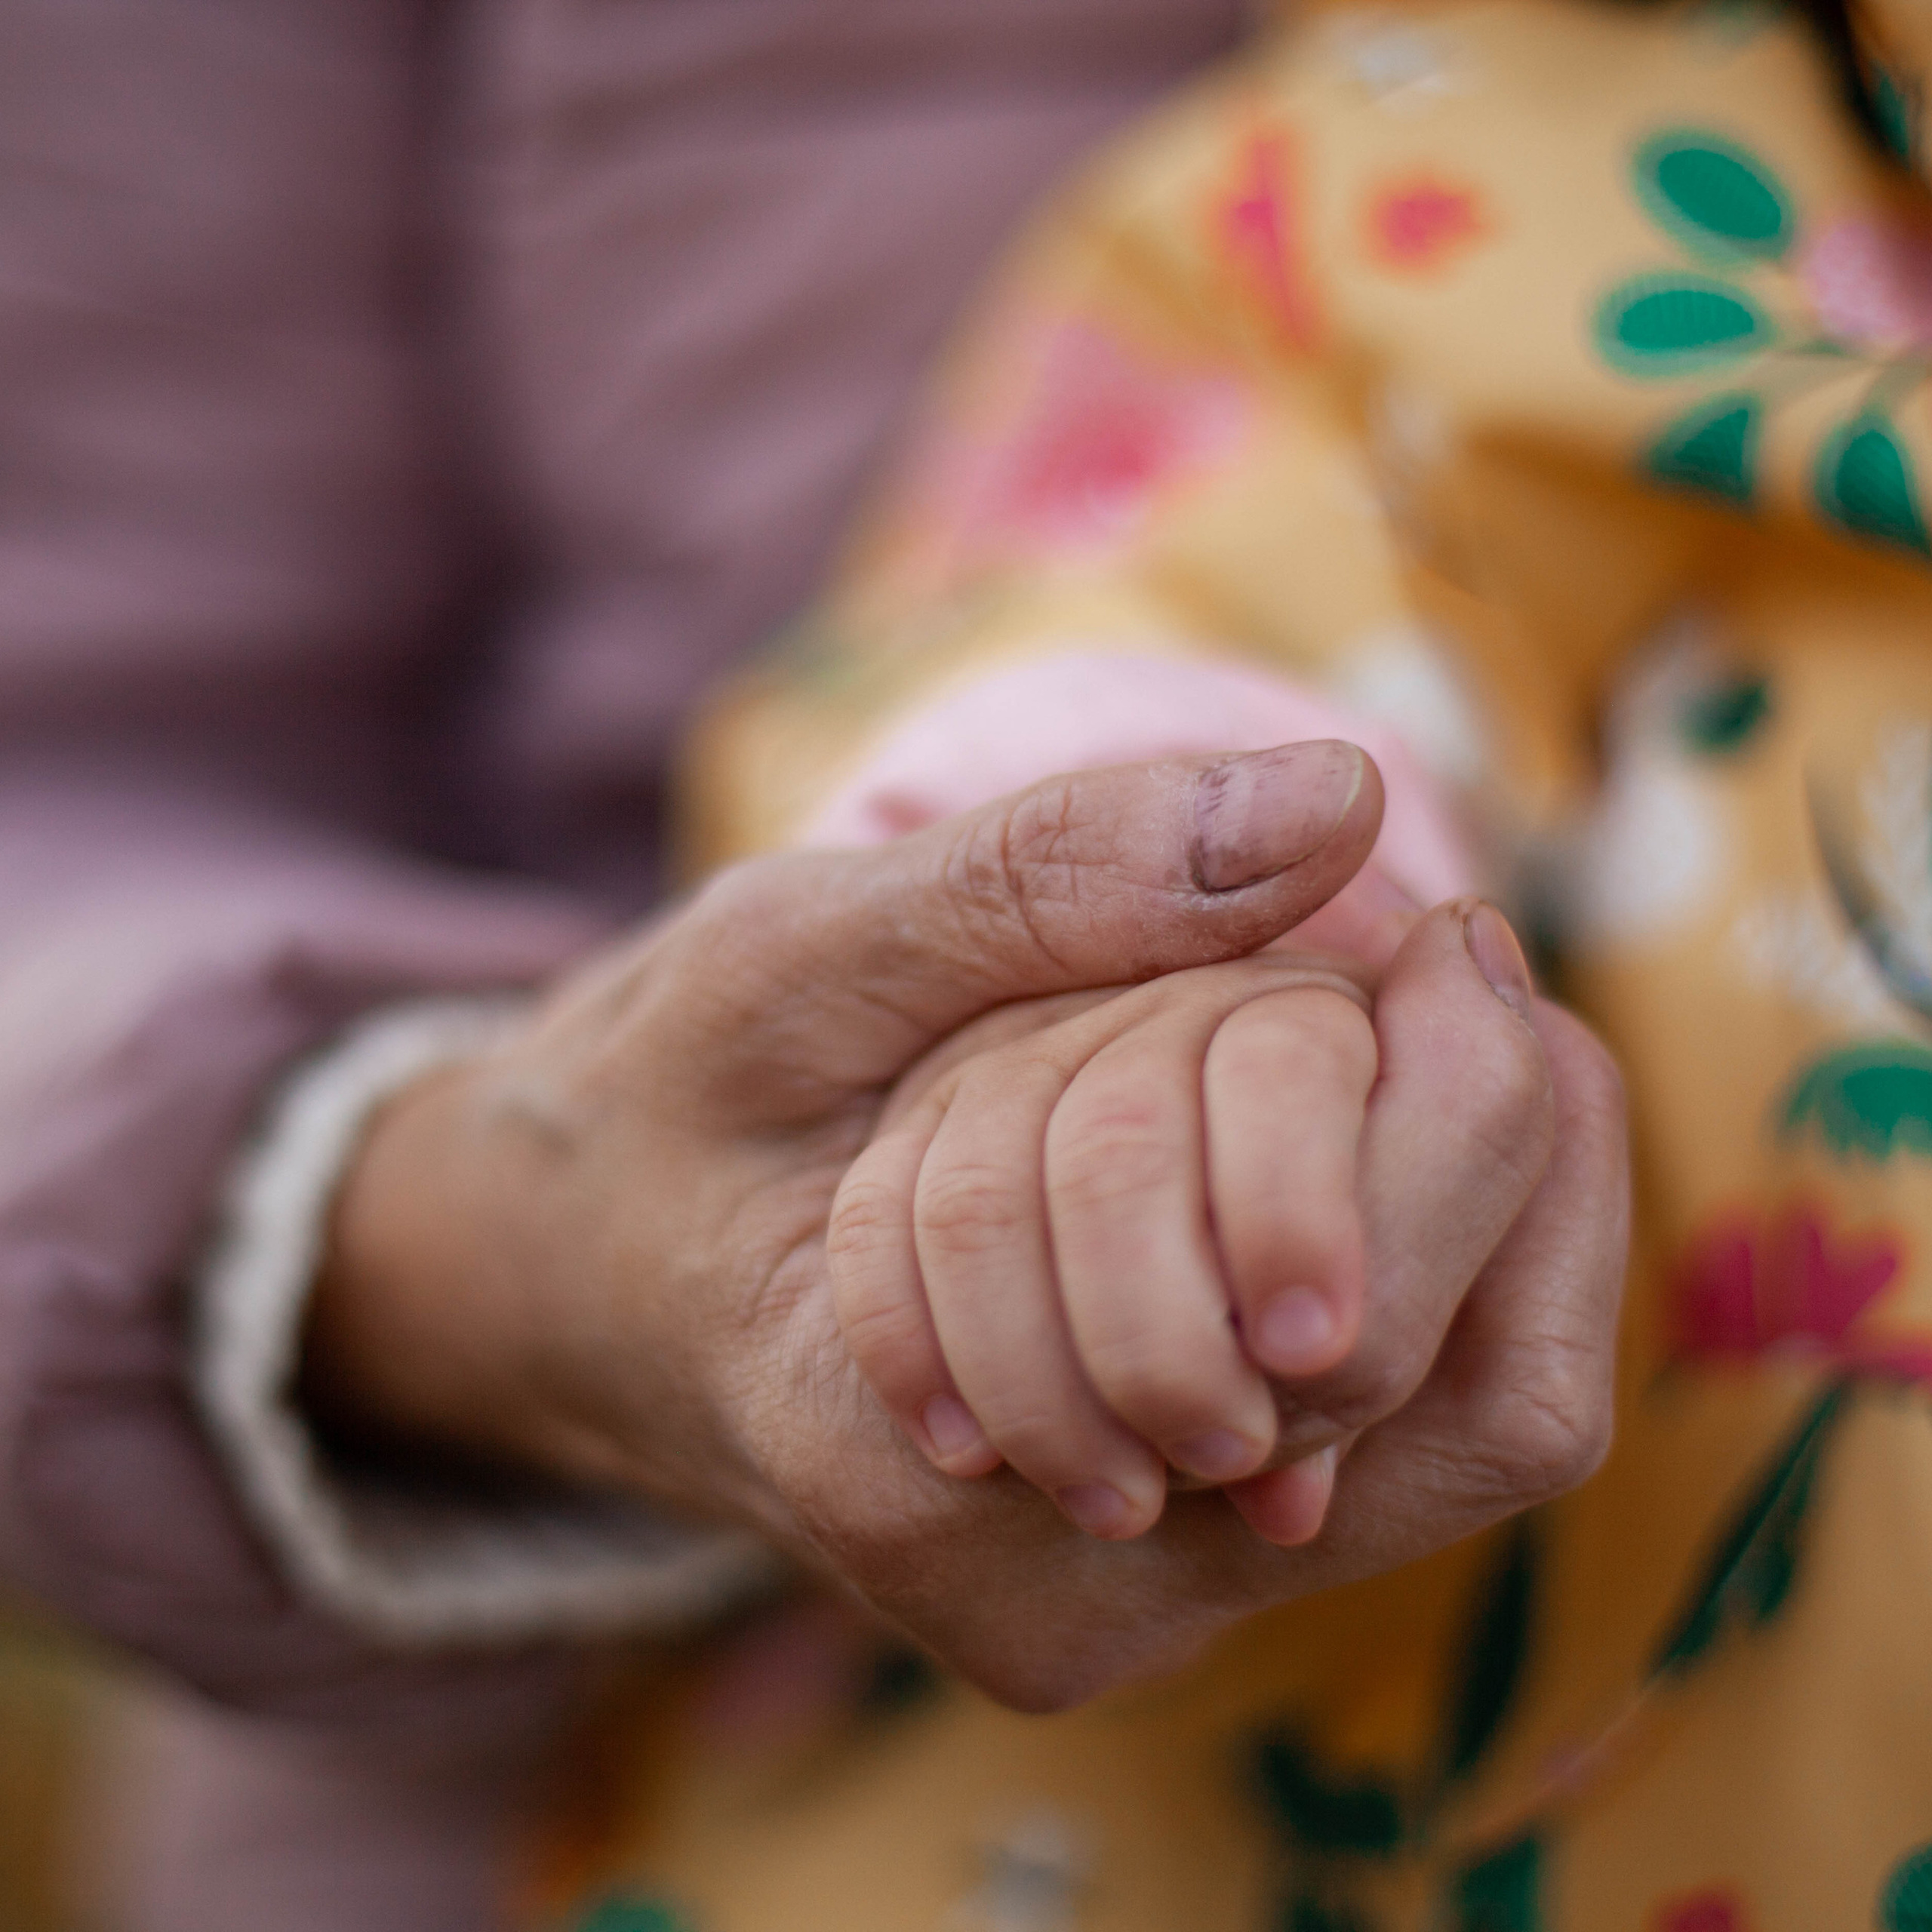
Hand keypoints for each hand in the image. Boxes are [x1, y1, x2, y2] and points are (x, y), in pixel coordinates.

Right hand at [308, 742, 1627, 1707]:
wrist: (576, 1288)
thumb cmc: (657, 1109)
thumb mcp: (797, 955)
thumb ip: (1045, 884)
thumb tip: (1343, 797)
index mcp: (918, 1477)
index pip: (1370, 1327)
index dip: (1480, 1106)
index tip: (1443, 926)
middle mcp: (1057, 1607)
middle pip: (1468, 1390)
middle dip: (1469, 1135)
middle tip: (1414, 961)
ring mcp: (1121, 1609)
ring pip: (1463, 1401)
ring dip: (1436, 1189)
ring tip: (1310, 1052)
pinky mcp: (1157, 1573)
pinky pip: (1407, 1417)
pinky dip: (1398, 1242)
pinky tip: (1299, 1133)